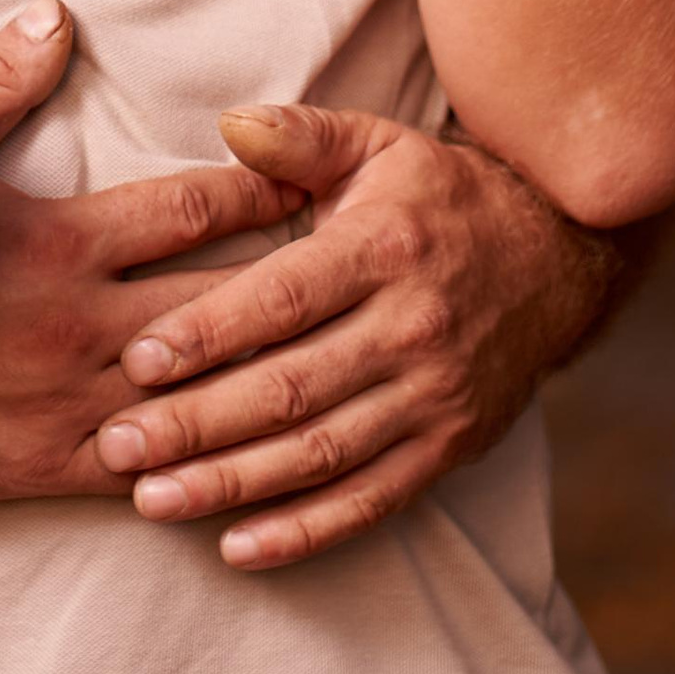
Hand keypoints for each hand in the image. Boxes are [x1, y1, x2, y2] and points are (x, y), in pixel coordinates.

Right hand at [0, 2, 309, 490]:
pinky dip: (219, 456)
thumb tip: (54, 12)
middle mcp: (82, 325)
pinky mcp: (60, 465)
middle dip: (296, 286)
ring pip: (203, 390)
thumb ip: (10, 92)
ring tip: (345, 357)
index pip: (189, 211)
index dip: (261, 194)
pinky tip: (275, 451)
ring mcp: (77, 403)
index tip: (321, 181)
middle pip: (219, 302)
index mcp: (63, 245)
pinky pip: (161, 465)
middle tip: (369, 270)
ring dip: (273, 373)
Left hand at [93, 111, 620, 567]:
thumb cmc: (441, 196)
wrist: (558, 259)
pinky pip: (372, 501)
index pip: (282, 298)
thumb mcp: (378, 145)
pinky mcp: (449, 447)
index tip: (137, 358)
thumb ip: (300, 136)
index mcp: (384, 249)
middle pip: (291, 387)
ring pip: (321, 453)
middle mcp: (412, 328)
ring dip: (233, 485)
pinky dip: (305, 532)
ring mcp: (433, 396)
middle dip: (196, 423)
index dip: (208, 331)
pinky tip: (238, 549)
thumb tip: (229, 124)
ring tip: (153, 501)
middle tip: (115, 445)